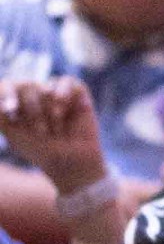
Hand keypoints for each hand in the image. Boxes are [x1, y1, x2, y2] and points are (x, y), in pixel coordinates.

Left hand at [0, 77, 107, 197]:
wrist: (71, 161)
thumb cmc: (41, 149)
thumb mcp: (13, 134)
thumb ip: (1, 116)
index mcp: (17, 101)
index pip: (7, 86)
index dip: (7, 94)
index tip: (10, 109)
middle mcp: (35, 93)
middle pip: (27, 87)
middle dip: (34, 114)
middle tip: (42, 133)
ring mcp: (55, 91)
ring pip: (46, 88)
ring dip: (51, 114)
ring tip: (57, 130)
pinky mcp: (76, 91)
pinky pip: (66, 81)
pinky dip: (64, 95)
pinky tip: (65, 109)